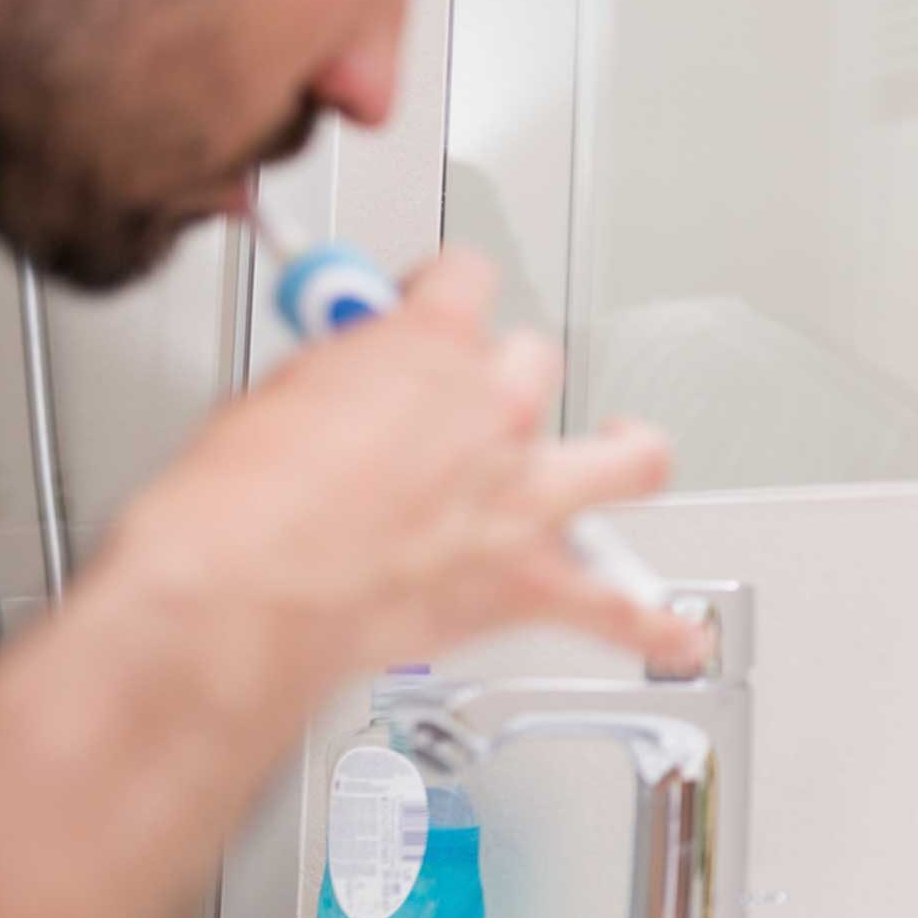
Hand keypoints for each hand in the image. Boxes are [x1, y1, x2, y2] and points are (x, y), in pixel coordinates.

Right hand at [108, 247, 706, 707]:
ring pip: (627, 460)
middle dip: (505, 381)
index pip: (467, 283)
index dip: (445, 293)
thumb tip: (345, 387)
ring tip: (618, 458)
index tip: (432, 305)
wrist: (247, 595)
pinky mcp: (529, 584)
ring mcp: (525, 499)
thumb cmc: (242, 505)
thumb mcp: (277, 394)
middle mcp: (497, 414)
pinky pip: (618, 611)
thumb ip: (339, 377)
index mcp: (431, 352)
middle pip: (539, 366)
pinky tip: (675, 635)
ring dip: (623, 458)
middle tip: (477, 405)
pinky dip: (650, 628)